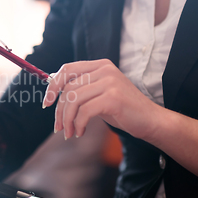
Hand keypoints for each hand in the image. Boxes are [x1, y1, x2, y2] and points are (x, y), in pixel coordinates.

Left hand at [42, 59, 163, 140]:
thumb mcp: (99, 94)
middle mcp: (104, 69)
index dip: (53, 86)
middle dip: (59, 111)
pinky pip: (84, 111)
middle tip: (58, 127)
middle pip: (68, 88)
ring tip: (69, 132)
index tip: (46, 103)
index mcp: (100, 65)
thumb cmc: (122, 109)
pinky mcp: (113, 98)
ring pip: (74, 100)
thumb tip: (52, 91)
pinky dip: (78, 124)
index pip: (67, 69)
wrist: (151, 121)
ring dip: (67, 120)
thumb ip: (81, 88)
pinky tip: (80, 132)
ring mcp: (110, 82)